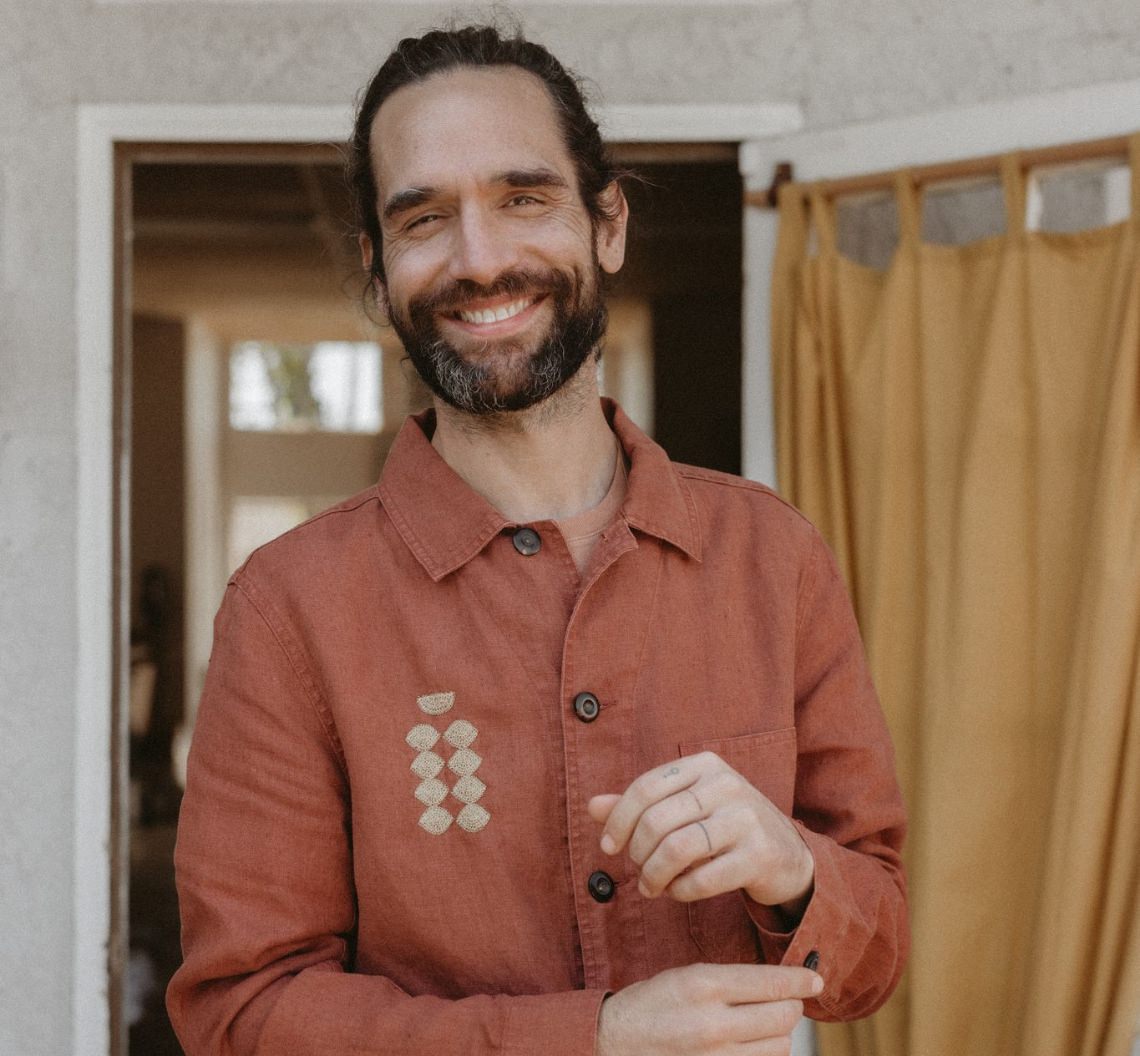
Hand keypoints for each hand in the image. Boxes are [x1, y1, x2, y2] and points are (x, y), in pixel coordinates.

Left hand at [588, 752, 813, 914]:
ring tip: (650, 887)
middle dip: (637, 853)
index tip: (608, 846)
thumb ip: (640, 806)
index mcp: (704, 764)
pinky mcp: (760, 855)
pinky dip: (680, 891)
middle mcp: (727, 784)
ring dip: (654, 876)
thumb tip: (592, 806)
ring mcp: (746, 818)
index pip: (645, 788)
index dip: (618, 820)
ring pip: (677, 849)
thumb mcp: (686, 807)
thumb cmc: (724, 828)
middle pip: (657, 820)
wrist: (788, 854)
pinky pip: (702, 879)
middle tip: (637, 872)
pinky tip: (677, 892)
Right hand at [596, 962, 821, 1055]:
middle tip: (784, 1000)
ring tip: (760, 1025)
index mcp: (703, 985)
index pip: (772, 983)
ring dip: (778, 1034)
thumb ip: (730, 981)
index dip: (801, 979)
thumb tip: (779, 985)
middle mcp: (713, 1023)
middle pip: (783, 1015)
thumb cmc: (651, 1005)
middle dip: (791, 1005)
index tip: (815, 977)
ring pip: (779, 1046)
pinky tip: (750, 1045)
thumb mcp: (686, 977)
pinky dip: (763, 1054)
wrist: (614, 1043)